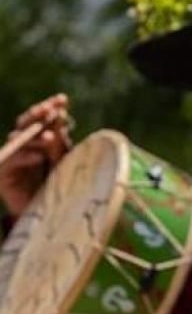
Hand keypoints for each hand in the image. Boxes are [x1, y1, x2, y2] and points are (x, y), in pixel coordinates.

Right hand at [0, 94, 72, 217]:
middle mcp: (21, 145)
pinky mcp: (2, 173)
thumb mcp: (60, 161)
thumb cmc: (55, 185)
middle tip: (50, 109)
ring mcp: (10, 157)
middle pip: (25, 123)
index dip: (49, 107)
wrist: (45, 214)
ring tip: (52, 137)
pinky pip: (13, 161)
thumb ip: (59, 143)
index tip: (62, 99)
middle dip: (38, 114)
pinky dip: (27, 158)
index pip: (40, 119)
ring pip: (19, 140)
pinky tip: (40, 157)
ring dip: (36, 137)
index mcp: (36, 139)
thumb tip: (61, 116)